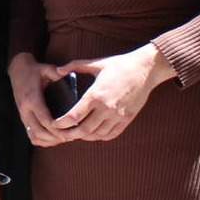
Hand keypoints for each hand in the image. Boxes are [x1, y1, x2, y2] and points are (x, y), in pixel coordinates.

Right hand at [7, 52, 68, 147]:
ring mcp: (22, 114)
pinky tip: (53, 138)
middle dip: (55, 137)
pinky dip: (41, 140)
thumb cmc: (34, 70)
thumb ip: (57, 73)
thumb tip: (69, 76)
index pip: (44, 119)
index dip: (57, 128)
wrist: (17, 70)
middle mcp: (25, 109)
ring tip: (64, 138)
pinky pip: (30, 135)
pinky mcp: (23, 117)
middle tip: (71, 137)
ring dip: (49, 140)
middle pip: (39, 131)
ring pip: (34, 135)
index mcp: (32, 98)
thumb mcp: (46, 69)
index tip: (71, 130)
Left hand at [53, 43, 175, 141]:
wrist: (146, 69)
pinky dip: (100, 136)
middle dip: (70, 134)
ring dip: (85, 137)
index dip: (62, 123)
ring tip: (75, 134)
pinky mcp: (127, 119)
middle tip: (61, 134)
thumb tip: (57, 70)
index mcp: (96, 95)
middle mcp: (106, 108)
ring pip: (97, 134)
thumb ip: (75, 66)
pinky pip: (112, 134)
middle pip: (84, 129)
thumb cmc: (119, 64)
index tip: (54, 125)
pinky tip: (93, 134)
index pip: (74, 116)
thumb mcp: (96, 63)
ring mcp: (118, 115)